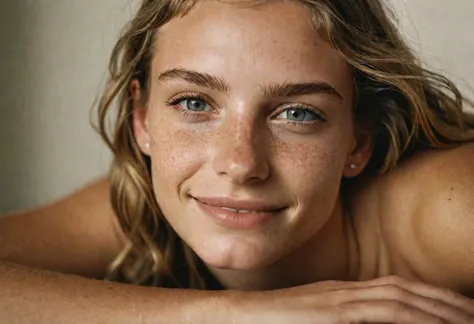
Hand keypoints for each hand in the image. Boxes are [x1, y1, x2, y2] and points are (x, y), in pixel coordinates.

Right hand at [234, 276, 473, 322]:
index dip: (432, 297)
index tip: (460, 310)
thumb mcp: (313, 319)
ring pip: (398, 298)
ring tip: (468, 318)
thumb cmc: (271, 322)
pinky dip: (408, 316)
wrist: (237, 316)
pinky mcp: (328, 313)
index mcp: (342, 293)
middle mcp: (344, 290)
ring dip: (437, 308)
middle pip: (405, 290)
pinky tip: (431, 322)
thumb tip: (364, 322)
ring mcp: (336, 299)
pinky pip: (376, 313)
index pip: (397, 289)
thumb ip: (338, 319)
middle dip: (446, 302)